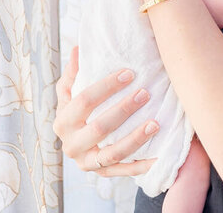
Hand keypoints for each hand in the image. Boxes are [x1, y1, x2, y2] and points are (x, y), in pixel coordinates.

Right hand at [53, 46, 158, 175]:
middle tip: (145, 94)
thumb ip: (74, 73)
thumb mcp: (71, 93)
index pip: (83, 101)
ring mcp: (87, 162)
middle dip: (123, 110)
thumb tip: (77, 48)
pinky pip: (124, 171)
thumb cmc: (79, 111)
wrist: (79, 145)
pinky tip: (160, 156)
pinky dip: (143, 166)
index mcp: (63, 121)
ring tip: (155, 123)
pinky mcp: (102, 174)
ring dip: (135, 138)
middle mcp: (71, 145)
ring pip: (112, 153)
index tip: (129, 73)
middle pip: (98, 127)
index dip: (106, 86)